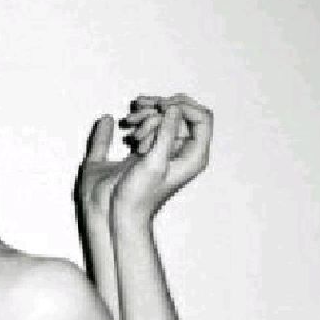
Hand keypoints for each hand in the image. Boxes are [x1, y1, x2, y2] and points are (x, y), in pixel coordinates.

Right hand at [112, 94, 212, 221]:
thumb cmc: (137, 199)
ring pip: (165, 116)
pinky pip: (151, 124)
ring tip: (130, 123)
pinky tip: (128, 128)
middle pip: (182, 113)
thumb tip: (173, 109)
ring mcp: (167, 148)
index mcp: (193, 156)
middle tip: (141, 108)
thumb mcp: (154, 164)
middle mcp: (184, 150)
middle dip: (161, 107)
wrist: (117, 213)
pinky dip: (140, 120)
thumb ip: (166, 134)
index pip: (202, 118)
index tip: (162, 106)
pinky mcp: (151, 148)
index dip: (183, 106)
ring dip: (147, 113)